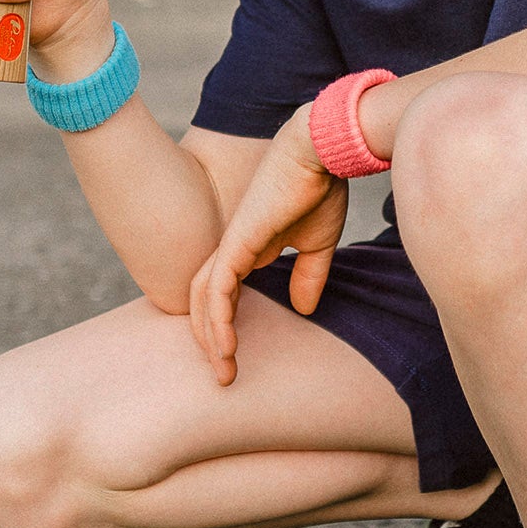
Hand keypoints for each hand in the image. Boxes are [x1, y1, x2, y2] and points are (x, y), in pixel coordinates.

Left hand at [189, 105, 347, 385]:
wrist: (321, 150)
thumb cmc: (321, 186)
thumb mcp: (319, 243)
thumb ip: (308, 275)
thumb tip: (303, 309)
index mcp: (250, 247)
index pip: (223, 293)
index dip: (225, 326)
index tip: (238, 360)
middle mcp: (234, 247)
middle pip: (205, 300)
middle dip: (210, 341)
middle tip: (225, 377)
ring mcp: (232, 244)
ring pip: (205, 300)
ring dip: (211, 338)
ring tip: (224, 370)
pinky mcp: (237, 241)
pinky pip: (217, 288)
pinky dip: (217, 319)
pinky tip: (225, 345)